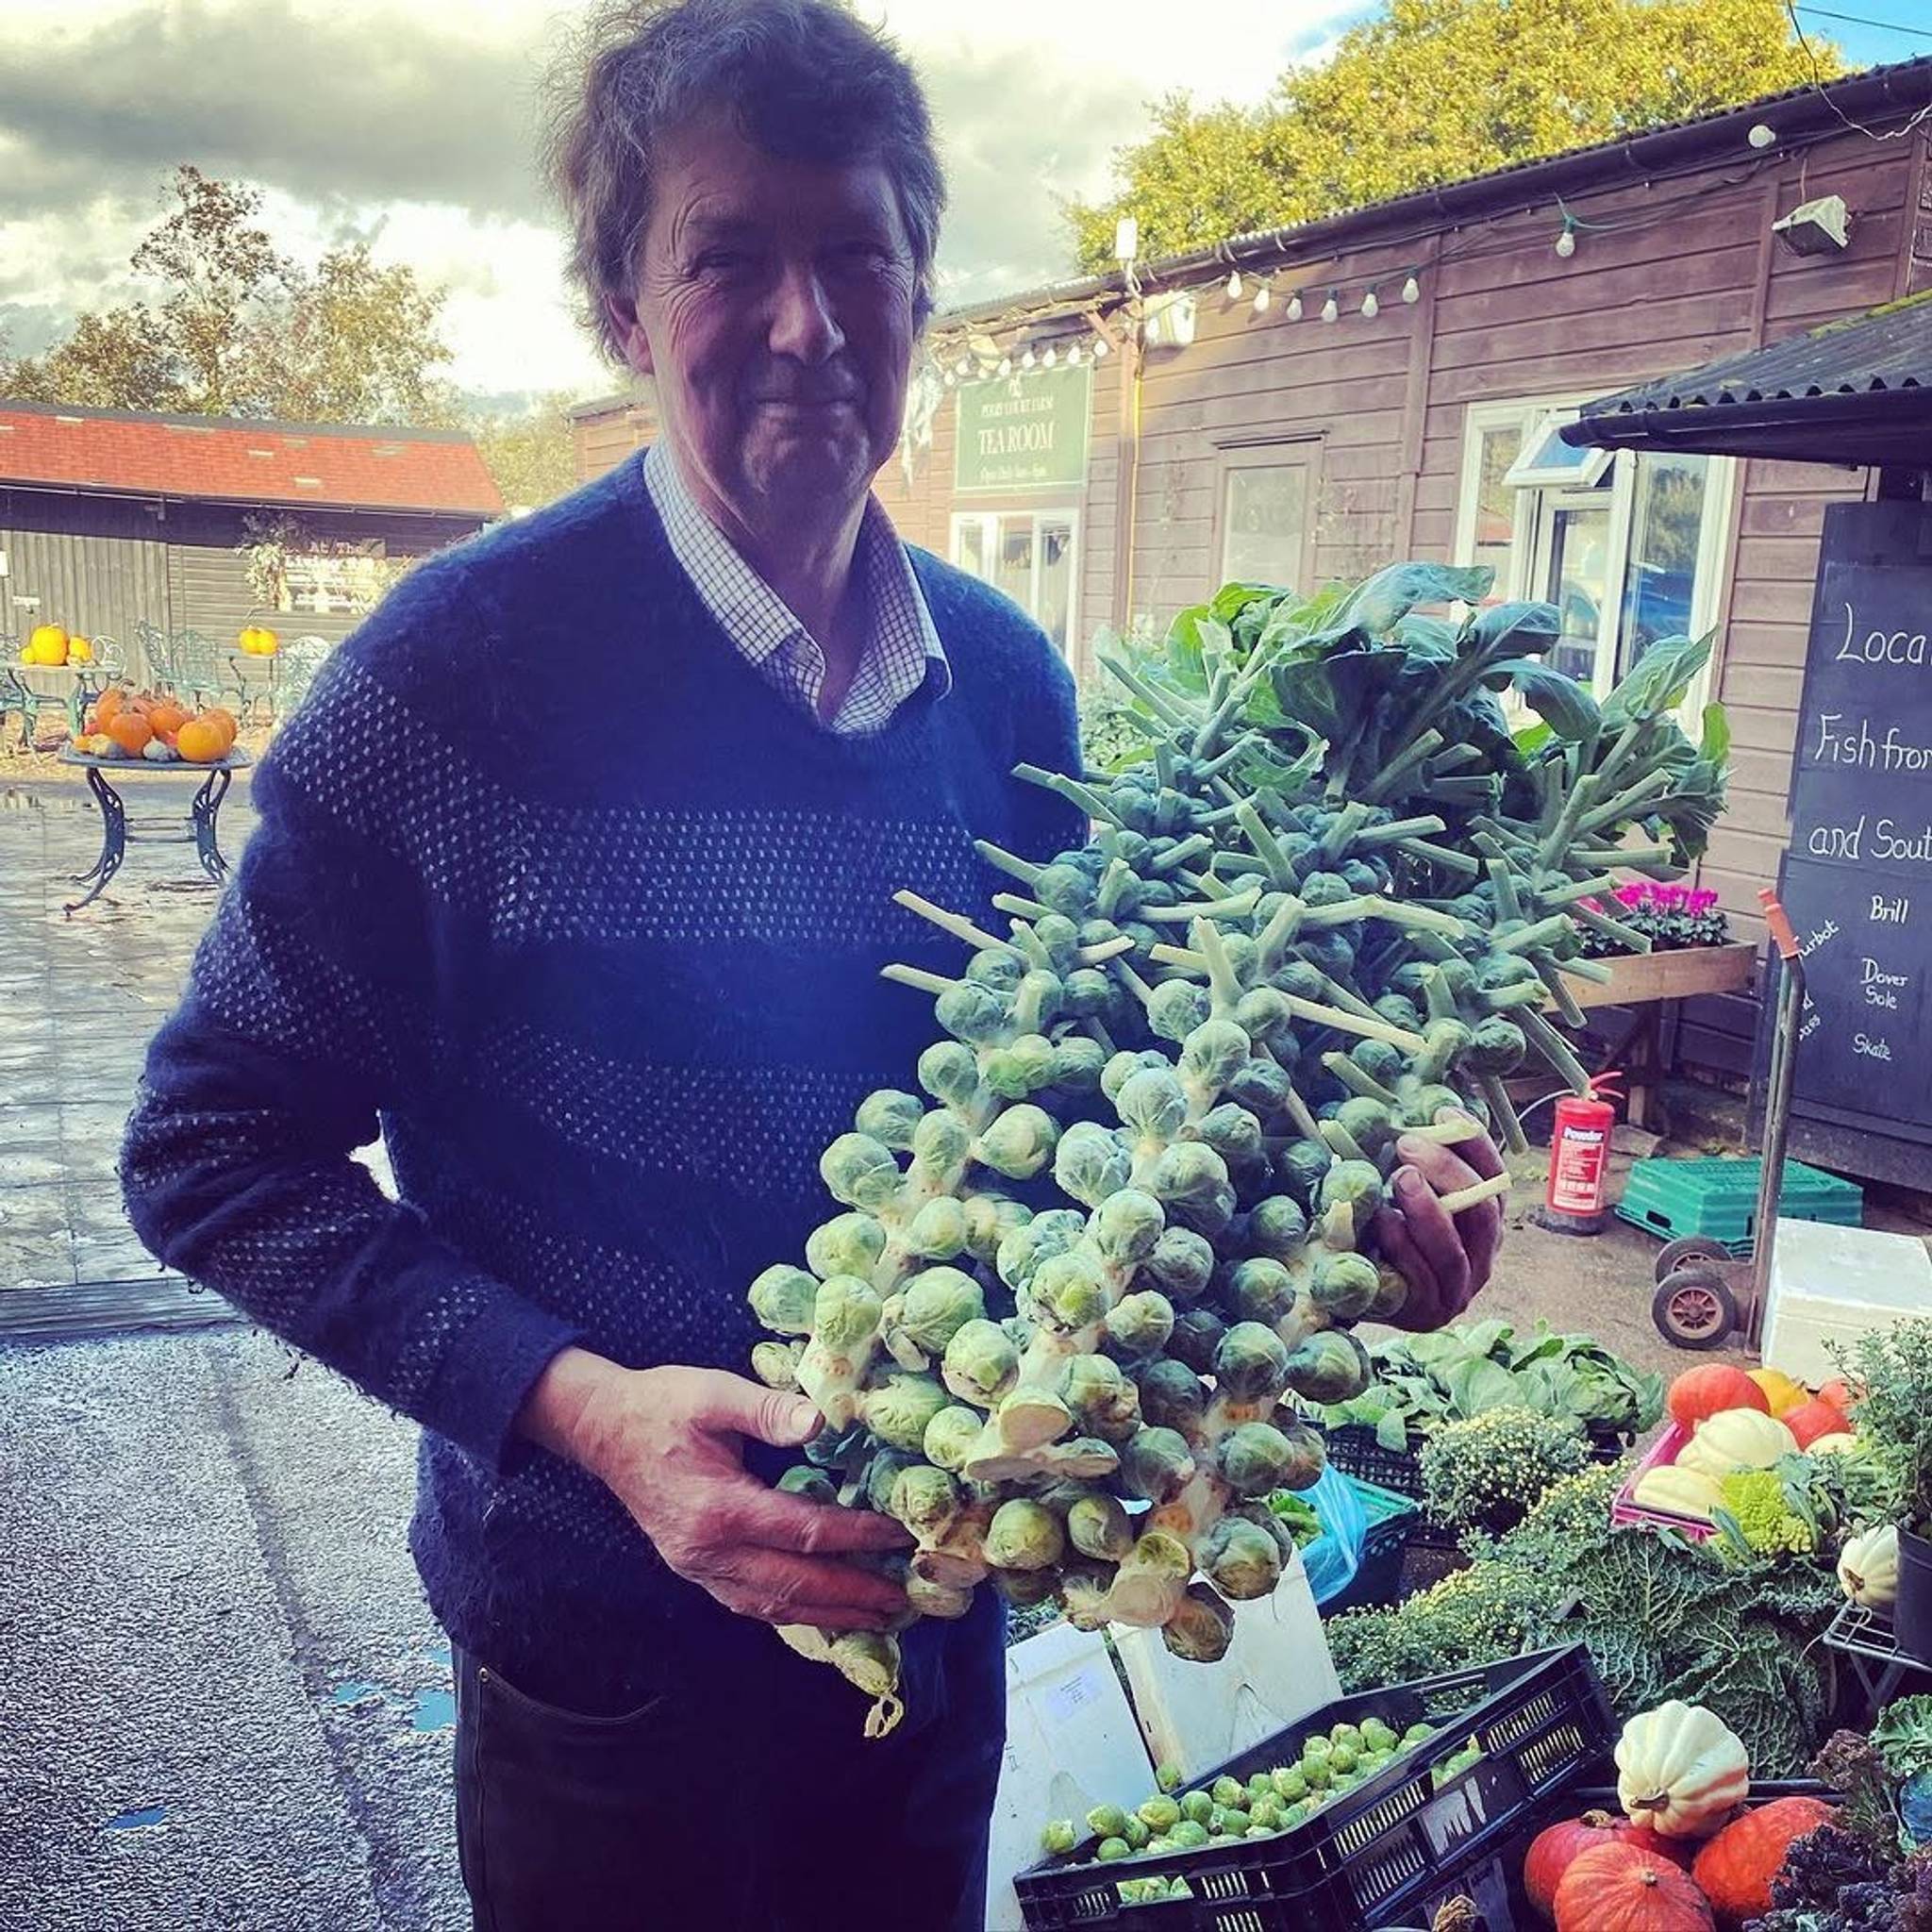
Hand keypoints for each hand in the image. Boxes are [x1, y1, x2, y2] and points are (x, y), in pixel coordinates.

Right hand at [560, 1361, 912, 1631]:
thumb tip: (822, 1421)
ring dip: (827, 1614)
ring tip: (875, 1616)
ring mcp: (698, 1568)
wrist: (602, 1429)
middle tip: (901, 1598)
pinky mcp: (694, 1569)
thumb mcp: (714, 1393)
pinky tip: (821, 1611)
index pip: (804, 1532)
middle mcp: (709, 1552)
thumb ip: (768, 1409)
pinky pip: (750, 1603)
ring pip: (772, 1606)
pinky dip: (791, 1611)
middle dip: (852, 1594)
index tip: (898, 1536)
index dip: (856, 1536)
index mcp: (719, 1508)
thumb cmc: (661, 1405)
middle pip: (794, 1584)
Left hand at [1370, 1113, 1506, 1331]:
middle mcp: (1482, 1254)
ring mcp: (1458, 1288)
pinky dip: (1401, 1246)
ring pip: (1453, 1250)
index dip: (1475, 1143)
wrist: (1363, 1290)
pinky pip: (1420, 1278)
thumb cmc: (1389, 1229)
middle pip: (1481, 1211)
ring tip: (1401, 1178)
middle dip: (1448, 1173)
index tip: (1444, 1110)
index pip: (1495, 1178)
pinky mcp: (1428, 1312)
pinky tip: (1383, 1220)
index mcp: (1486, 1219)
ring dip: (1427, 1210)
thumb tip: (1416, 1108)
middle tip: (1408, 1144)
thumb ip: (1419, 1162)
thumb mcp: (1408, 1192)